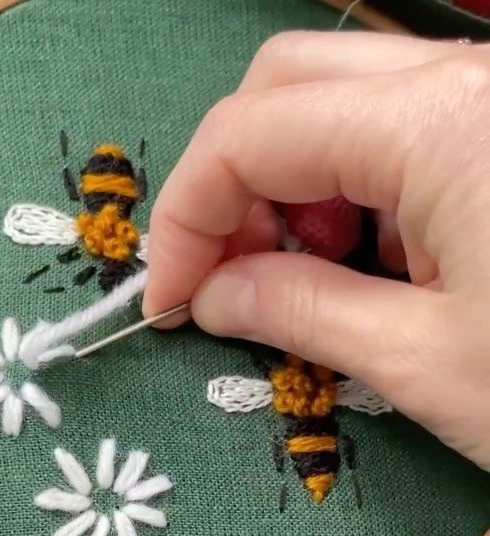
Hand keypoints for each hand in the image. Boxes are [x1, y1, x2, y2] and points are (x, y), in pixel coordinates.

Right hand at [144, 32, 489, 468]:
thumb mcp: (421, 363)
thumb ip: (299, 312)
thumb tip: (214, 294)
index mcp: (436, 126)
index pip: (250, 134)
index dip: (185, 217)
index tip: (166, 300)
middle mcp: (466, 81)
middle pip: (289, 82)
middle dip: (237, 182)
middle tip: (233, 281)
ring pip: (346, 94)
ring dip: (299, 184)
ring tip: (315, 282)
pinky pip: (408, 125)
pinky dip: (363, 188)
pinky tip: (382, 265)